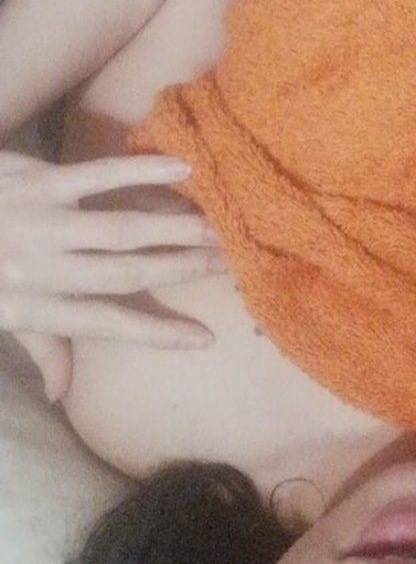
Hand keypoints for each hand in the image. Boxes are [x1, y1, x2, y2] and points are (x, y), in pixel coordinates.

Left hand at [0, 150, 225, 400]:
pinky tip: (183, 169)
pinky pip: (98, 177)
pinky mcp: (40, 183)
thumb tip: (63, 394)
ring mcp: (43, 224)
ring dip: (175, 228)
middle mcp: (44, 271)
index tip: (206, 337)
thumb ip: (39, 347)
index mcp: (35, 307)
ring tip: (219, 226)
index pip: (105, 326)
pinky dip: (141, 173)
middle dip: (183, 270)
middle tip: (233, 262)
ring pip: (122, 230)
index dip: (156, 333)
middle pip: (125, 274)